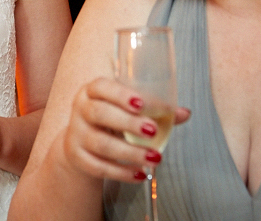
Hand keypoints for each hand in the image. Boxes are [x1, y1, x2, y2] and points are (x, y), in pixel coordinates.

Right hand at [62, 77, 190, 182]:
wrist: (81, 142)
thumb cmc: (110, 120)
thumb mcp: (126, 110)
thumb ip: (154, 110)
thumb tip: (183, 113)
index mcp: (92, 92)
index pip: (101, 87)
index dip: (120, 94)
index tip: (141, 104)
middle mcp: (80, 110)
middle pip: (99, 113)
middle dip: (127, 122)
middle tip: (153, 130)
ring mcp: (76, 134)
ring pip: (101, 143)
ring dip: (130, 152)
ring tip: (154, 157)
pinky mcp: (77, 157)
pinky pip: (99, 166)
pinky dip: (121, 172)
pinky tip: (140, 173)